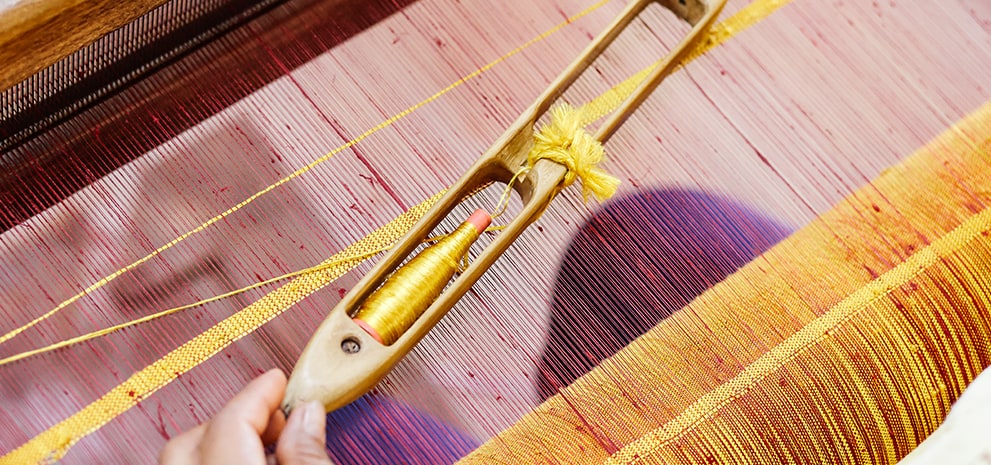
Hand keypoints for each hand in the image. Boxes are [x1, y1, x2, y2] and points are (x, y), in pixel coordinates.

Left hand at [159, 368, 334, 464]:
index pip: (230, 420)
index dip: (258, 393)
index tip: (279, 381)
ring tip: (272, 441)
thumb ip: (308, 450)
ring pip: (186, 459)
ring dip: (224, 441)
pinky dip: (217, 462)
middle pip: (194, 438)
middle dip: (235, 415)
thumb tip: (307, 416)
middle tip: (277, 412)